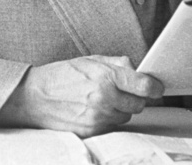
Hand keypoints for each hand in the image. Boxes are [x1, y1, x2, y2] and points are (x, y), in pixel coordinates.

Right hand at [0, 55, 163, 136]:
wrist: (34, 97)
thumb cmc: (63, 75)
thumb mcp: (91, 60)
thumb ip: (117, 64)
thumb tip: (139, 69)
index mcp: (106, 76)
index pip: (144, 86)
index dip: (155, 87)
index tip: (157, 87)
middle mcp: (104, 98)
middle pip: (139, 104)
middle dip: (136, 96)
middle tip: (124, 90)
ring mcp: (98, 117)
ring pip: (127, 115)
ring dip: (122, 108)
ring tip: (104, 98)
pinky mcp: (91, 131)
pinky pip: (113, 125)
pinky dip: (110, 117)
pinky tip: (96, 108)